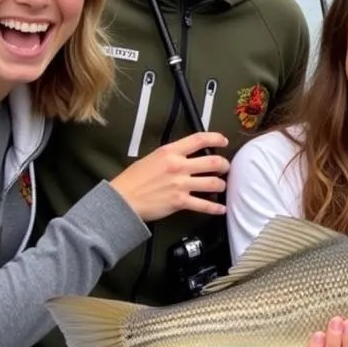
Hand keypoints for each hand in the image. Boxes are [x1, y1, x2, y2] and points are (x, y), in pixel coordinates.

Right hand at [110, 131, 229, 221]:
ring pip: (213, 183)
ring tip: (221, 185)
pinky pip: (204, 205)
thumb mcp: (152, 158)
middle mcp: (178, 166)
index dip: (216, 138)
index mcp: (170, 152)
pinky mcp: (180, 202)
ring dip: (221, 184)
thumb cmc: (133, 180)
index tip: (223, 140)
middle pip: (213, 161)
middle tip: (225, 167)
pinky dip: (216, 207)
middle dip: (224, 165)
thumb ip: (171, 156)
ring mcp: (180, 184)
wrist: (122, 200)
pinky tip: (221, 208)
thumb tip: (186, 156)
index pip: (199, 139)